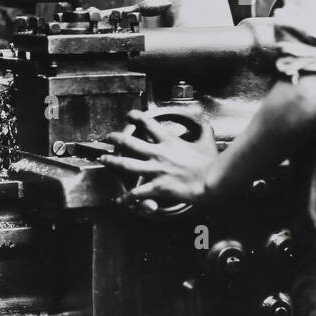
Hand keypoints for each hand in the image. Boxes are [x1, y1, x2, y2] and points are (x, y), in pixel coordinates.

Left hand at [102, 110, 218, 210]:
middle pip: (130, 142)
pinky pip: (136, 193)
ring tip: (104, 160)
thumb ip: (204, 129)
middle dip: (116, 138)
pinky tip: (119, 200)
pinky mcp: (157, 187)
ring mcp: (156, 170)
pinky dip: (126, 198)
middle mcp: (158, 154)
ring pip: (126, 165)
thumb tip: (204, 120)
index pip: (147, 122)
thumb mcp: (207, 142)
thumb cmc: (210, 163)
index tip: (128, 115)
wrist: (212, 181)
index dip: (135, 116)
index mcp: (169, 141)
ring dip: (112, 162)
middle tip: (109, 137)